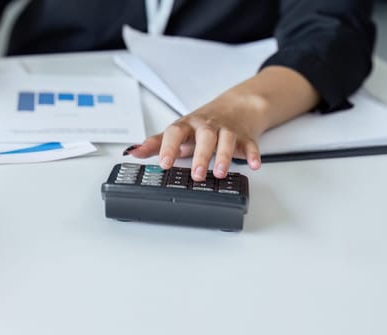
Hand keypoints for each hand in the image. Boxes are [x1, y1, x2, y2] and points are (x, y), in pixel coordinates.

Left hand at [125, 66, 320, 180]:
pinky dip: (253, 155)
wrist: (238, 106)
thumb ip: (157, 143)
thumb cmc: (203, 124)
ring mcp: (228, 130)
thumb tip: (133, 152)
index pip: (176, 133)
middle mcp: (208, 126)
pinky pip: (250, 145)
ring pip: (227, 139)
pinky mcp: (246, 137)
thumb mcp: (179, 131)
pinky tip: (253, 165)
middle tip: (197, 175)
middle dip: (201, 156)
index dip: (168, 147)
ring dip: (224, 156)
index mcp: (189, 125)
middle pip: (205, 136)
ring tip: (220, 173)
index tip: (163, 163)